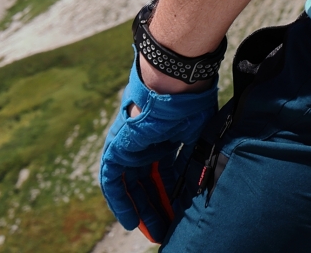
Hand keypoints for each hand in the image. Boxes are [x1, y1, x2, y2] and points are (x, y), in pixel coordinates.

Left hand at [98, 58, 217, 243]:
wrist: (173, 78)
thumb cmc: (189, 101)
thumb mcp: (195, 138)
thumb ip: (192, 160)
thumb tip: (198, 186)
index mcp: (161, 137)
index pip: (162, 173)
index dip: (169, 196)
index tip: (177, 215)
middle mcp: (143, 142)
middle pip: (145, 181)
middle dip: (155, 207)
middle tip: (165, 229)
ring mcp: (129, 143)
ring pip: (129, 183)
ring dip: (140, 208)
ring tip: (152, 231)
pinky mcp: (117, 145)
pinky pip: (112, 178)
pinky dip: (120, 200)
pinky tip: (131, 220)